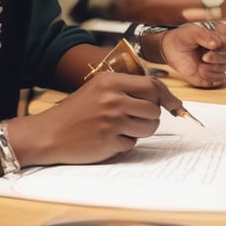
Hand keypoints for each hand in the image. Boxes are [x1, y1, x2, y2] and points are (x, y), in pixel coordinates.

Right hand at [12, 72, 179, 165]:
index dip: (168, 96)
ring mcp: (112, 120)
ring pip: (149, 127)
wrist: (50, 133)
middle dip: (152, 116)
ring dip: (140, 130)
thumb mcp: (98, 89)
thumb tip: (161, 96)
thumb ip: (126, 88)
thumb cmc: (76, 112)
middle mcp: (113, 98)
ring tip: (121, 128)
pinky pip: (133, 144)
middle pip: (154, 107)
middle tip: (138, 119)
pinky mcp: (110, 140)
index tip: (175, 105)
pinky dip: (125, 143)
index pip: (152, 84)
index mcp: (111, 81)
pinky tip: (108, 138)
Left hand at [160, 21, 225, 88]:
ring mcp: (220, 60)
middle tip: (205, 57)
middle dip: (219, 57)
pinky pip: (222, 78)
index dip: (222, 40)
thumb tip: (216, 44)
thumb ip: (202, 35)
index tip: (211, 44)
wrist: (171, 51)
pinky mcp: (215, 73)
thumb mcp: (189, 32)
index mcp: (218, 32)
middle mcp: (222, 46)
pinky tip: (202, 72)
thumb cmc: (182, 38)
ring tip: (200, 66)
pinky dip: (212, 77)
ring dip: (214, 68)